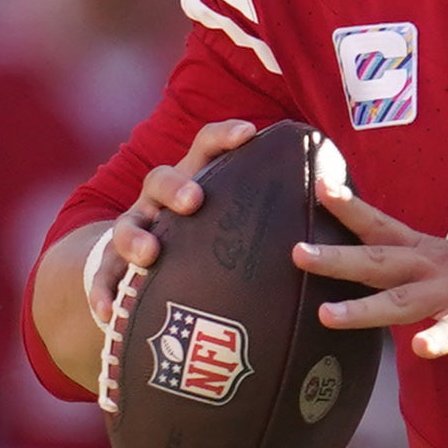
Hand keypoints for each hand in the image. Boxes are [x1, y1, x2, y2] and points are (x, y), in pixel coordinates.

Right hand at [75, 118, 254, 392]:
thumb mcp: (237, 223)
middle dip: (177, 187)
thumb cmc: (209, 241)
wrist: (142, 264)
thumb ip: (280, 217)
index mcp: (195, 181)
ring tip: (148, 256)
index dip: (225, 136)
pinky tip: (107, 315)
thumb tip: (345, 213)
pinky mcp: (112, 267)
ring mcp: (133, 231)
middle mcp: (160, 201)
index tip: (249, 132)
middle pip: (161, 178)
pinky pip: (102, 279)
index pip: (207, 146)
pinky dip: (104, 295)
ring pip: (126, 225)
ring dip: (136, 237)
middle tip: (194, 200)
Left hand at [295, 168, 447, 359]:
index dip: (350, 207)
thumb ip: (407, 271)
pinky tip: (420, 349)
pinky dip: (438, 339)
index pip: (381, 225)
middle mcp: (435, 264)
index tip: (318, 186)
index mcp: (425, 250)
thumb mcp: (444, 266)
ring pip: (402, 299)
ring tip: (328, 315)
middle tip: (297, 254)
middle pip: (379, 260)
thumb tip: (363, 274)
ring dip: (364, 308)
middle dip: (337, 258)